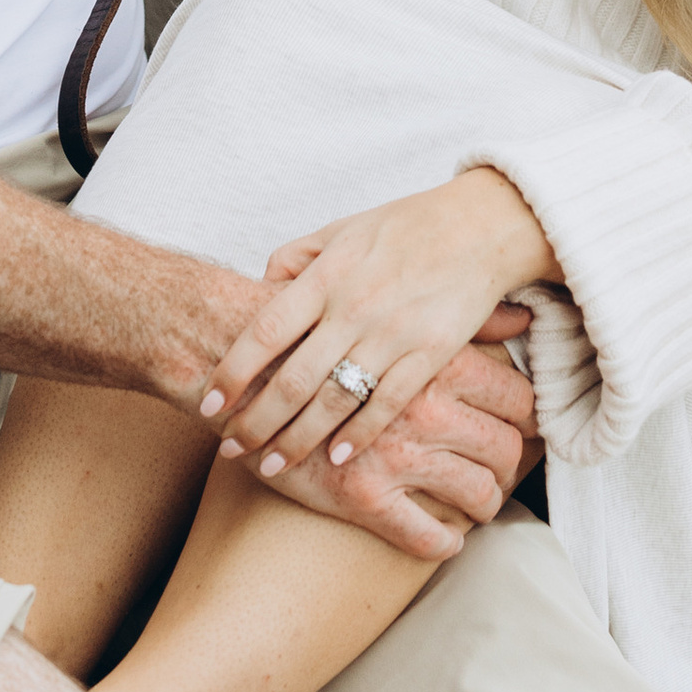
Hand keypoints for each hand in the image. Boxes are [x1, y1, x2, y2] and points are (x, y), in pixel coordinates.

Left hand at [200, 166, 556, 478]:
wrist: (482, 226)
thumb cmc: (406, 226)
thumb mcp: (342, 229)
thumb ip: (296, 259)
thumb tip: (258, 289)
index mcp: (327, 276)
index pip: (265, 332)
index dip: (233, 372)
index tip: (209, 403)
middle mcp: (354, 308)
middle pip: (292, 378)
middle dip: (256, 420)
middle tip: (230, 448)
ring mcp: (392, 334)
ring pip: (335, 400)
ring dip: (298, 439)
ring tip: (272, 464)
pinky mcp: (430, 354)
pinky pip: (387, 404)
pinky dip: (360, 434)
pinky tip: (337, 458)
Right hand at [255, 341, 539, 562]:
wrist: (234, 353)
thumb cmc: (318, 323)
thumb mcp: (394, 304)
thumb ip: (455, 313)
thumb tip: (518, 317)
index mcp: (437, 359)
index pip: (518, 398)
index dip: (528, 419)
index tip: (524, 430)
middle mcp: (426, 408)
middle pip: (505, 449)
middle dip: (511, 468)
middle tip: (504, 472)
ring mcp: (395, 454)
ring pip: (475, 494)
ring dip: (484, 505)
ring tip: (478, 506)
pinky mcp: (361, 495)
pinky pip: (425, 536)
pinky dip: (443, 544)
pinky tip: (444, 541)